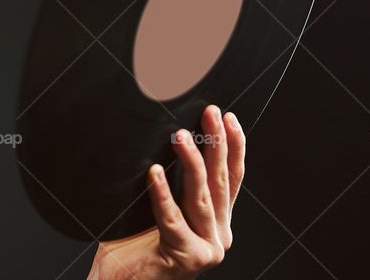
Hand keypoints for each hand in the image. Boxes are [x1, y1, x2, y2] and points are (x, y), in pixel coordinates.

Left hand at [87, 105, 244, 279]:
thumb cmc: (135, 245)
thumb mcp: (164, 208)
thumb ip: (176, 185)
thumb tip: (175, 137)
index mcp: (218, 223)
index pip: (232, 180)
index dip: (233, 147)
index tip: (229, 118)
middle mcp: (219, 236)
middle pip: (220, 183)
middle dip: (217, 144)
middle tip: (210, 112)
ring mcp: (207, 249)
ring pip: (200, 197)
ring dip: (191, 162)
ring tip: (180, 135)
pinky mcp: (186, 257)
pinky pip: (172, 218)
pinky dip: (162, 193)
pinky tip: (153, 172)